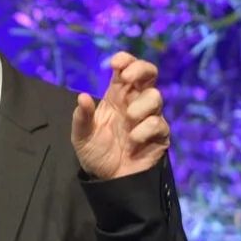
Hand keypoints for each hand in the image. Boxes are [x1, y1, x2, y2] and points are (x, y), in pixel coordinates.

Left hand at [71, 52, 169, 179]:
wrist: (108, 180)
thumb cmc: (95, 153)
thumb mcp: (81, 136)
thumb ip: (82, 117)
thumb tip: (82, 96)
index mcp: (116, 96)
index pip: (126, 69)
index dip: (125, 61)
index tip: (115, 63)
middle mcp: (135, 102)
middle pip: (149, 74)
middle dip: (141, 69)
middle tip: (127, 78)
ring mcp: (149, 117)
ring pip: (156, 96)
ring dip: (141, 105)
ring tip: (128, 118)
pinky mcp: (159, 135)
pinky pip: (159, 123)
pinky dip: (145, 129)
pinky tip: (133, 140)